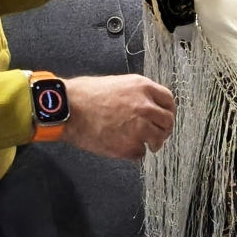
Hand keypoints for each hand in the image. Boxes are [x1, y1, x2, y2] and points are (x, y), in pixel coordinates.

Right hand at [61, 74, 176, 156]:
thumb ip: (137, 94)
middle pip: (168, 121)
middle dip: (165, 130)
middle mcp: (145, 107)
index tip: (165, 118)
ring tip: (145, 145)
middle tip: (158, 135)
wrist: (68, 109)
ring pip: (158, 139)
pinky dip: (134, 153)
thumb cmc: (86, 94)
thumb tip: (149, 106)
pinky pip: (140, 153)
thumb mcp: (118, 83)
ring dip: (153, 143)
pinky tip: (123, 147)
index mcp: (143, 87)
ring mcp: (138, 127)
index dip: (169, 111)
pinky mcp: (128, 145)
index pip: (169, 100)